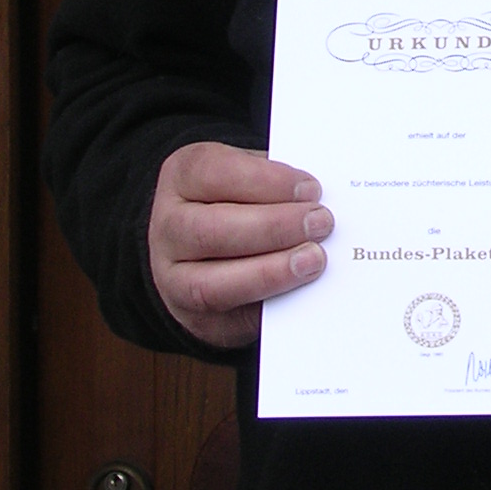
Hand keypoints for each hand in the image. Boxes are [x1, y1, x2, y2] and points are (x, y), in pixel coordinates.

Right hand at [147, 140, 332, 348]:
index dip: (264, 181)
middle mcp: (168, 226)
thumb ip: (278, 183)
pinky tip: (299, 289)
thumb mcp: (252, 178)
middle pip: (211, 229)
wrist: (207, 252)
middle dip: (273, 228)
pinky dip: (266, 302)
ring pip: (209, 283)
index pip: (213, 172)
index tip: (309, 188)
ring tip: (313, 259)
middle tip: (321, 223)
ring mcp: (172, 277)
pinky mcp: (193, 317)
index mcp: (183, 177)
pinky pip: (227, 318)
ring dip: (269, 272)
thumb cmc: (242, 202)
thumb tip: (322, 197)